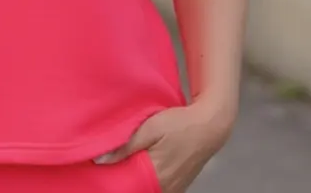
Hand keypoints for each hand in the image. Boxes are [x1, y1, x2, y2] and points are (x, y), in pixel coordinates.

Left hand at [95, 101, 232, 191]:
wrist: (210, 125)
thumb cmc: (179, 124)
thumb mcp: (150, 128)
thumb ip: (126, 146)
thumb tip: (100, 160)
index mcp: (157, 177)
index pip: (129, 188)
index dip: (115, 180)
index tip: (103, 172)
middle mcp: (167, 189)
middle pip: (139, 189)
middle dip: (125, 180)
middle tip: (113, 166)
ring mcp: (175, 188)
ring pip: (149, 189)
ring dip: (138, 180)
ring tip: (127, 164)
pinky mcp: (180, 184)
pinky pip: (159, 187)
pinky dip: (150, 180)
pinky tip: (142, 167)